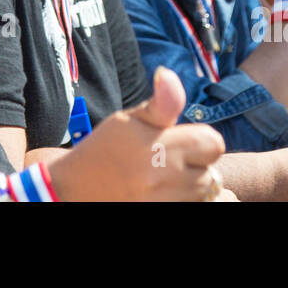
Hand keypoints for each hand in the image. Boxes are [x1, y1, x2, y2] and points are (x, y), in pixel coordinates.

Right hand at [46, 67, 226, 200]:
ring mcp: (163, 203)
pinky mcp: (160, 215)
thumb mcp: (129, 120)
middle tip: (165, 164)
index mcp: (159, 147)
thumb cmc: (105, 149)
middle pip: (210, 174)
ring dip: (190, 188)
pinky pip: (194, 208)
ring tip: (163, 181)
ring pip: (203, 194)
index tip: (178, 143)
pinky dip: (185, 201)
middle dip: (195, 167)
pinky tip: (164, 194)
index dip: (199, 141)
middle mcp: (164, 180)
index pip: (212, 144)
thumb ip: (160, 102)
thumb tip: (168, 73)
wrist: (74, 189)